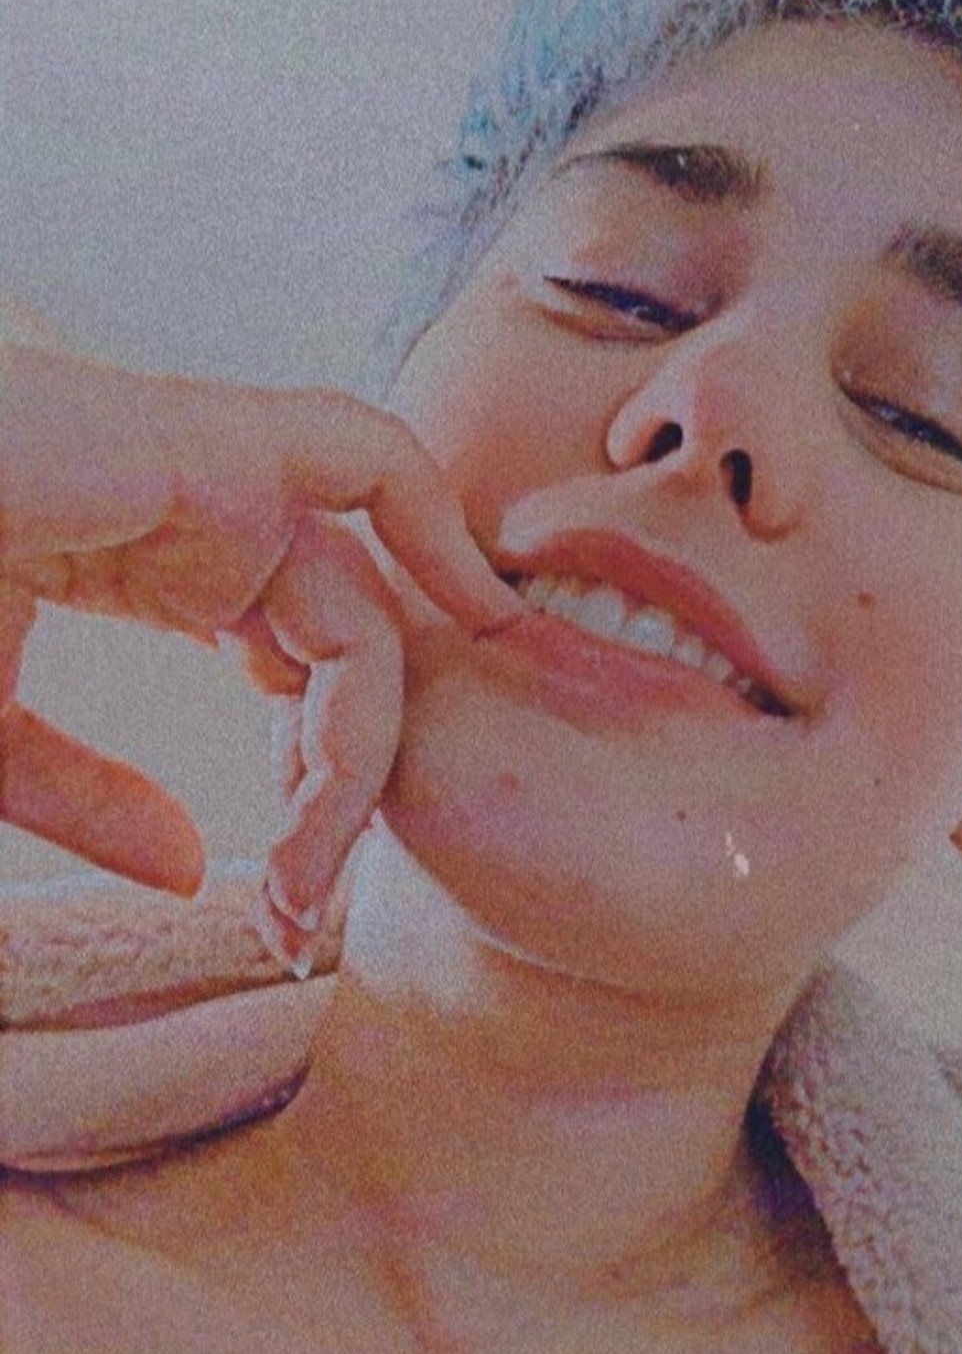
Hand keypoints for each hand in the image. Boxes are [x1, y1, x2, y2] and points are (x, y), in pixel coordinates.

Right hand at [0, 336, 517, 969]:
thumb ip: (85, 795)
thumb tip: (191, 872)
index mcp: (167, 567)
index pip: (303, 681)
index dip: (315, 799)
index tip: (274, 909)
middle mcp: (212, 522)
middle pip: (350, 662)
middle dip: (341, 799)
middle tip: (295, 910)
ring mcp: (216, 478)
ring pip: (363, 616)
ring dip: (355, 752)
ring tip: (306, 868)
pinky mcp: (208, 443)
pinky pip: (367, 458)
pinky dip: (438, 522)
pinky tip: (483, 616)